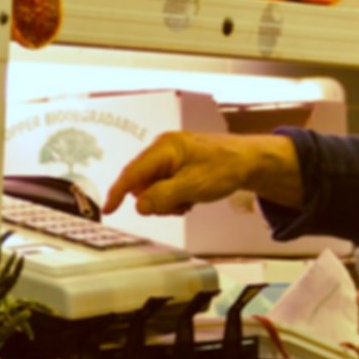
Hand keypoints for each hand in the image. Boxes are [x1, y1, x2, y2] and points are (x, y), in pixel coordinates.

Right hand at [102, 131, 302, 217]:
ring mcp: (171, 157)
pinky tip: (191, 198)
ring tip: (189, 200)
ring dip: (167, 201)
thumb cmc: (225, 168)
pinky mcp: (179, 165)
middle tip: (178, 206)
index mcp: (164, 149)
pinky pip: (166, 187)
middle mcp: (164, 150)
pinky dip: (175, 197)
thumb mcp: (192, 187)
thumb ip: (162, 197)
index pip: (132, 173)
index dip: (118, 193)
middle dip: (155, 200)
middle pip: (142, 183)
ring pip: (154, 188)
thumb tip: (140, 205)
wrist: (250, 162)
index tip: (108, 210)